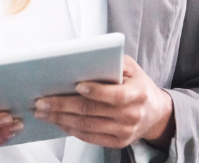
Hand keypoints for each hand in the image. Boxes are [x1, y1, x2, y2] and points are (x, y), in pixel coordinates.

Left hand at [33, 55, 174, 148]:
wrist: (156, 113)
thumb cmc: (137, 85)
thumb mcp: (132, 68)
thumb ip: (113, 61)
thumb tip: (86, 57)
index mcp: (138, 94)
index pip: (116, 95)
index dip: (96, 91)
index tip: (77, 86)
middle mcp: (132, 115)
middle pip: (93, 111)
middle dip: (63, 106)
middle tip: (42, 102)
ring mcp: (124, 131)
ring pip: (87, 126)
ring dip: (61, 119)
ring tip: (43, 112)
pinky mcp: (117, 142)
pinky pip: (90, 137)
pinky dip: (71, 129)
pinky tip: (57, 121)